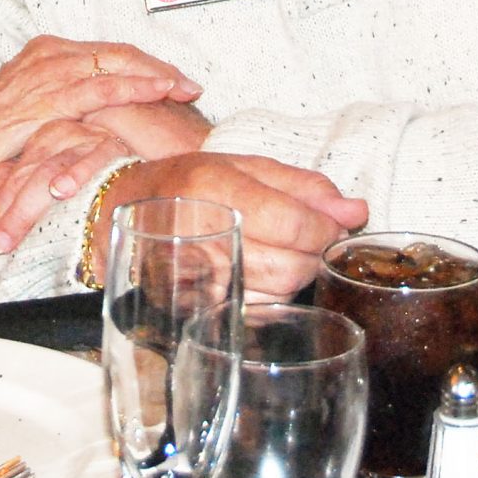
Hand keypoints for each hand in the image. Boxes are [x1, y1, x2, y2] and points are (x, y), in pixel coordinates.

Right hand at [0, 36, 200, 170]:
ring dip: (156, 76)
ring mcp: (49, 72)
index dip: (144, 65)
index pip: (108, 52)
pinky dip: (136, 87)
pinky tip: (160, 93)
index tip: (173, 80)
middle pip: (119, 52)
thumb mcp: (29, 112)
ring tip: (185, 89)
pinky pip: (102, 87)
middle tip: (190, 84)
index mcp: (46, 52)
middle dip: (158, 68)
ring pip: (117, 63)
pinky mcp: (48, 96)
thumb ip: (61, 106)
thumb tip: (95, 119)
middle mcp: (50, 53)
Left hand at [0, 119, 131, 258]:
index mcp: (41, 143)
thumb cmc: (102, 169)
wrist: (154, 143)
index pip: (8, 181)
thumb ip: (27, 182)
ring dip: (25, 208)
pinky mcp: (112, 144)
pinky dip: (75, 173)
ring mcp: (84, 139)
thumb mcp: (59, 174)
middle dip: (4, 218)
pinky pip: (92, 159)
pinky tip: (61, 191)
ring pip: (47, 173)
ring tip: (7, 238)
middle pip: (23, 179)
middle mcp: (58, 137)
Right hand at [98, 154, 368, 296]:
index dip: (325, 231)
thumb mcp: (243, 166)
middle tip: (308, 240)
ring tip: (282, 253)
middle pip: (292, 266)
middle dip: (313, 256)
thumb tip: (357, 211)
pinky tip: (260, 274)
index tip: (331, 227)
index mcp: (218, 187)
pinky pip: (255, 310)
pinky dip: (271, 296)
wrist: (121, 209)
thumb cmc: (188, 182)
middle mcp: (204, 232)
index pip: (296, 225)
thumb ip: (303, 187)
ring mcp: (195, 275)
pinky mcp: (193, 304)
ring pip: (278, 293)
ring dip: (295, 276)